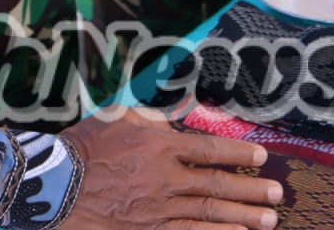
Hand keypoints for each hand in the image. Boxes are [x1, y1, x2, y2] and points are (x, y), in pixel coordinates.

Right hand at [61, 108, 278, 229]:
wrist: (56, 184)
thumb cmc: (86, 146)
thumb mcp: (119, 116)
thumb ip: (153, 116)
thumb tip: (179, 114)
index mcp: (160, 145)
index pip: (210, 149)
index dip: (239, 153)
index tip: (262, 157)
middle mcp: (166, 178)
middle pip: (217, 185)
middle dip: (251, 190)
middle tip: (277, 194)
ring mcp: (158, 209)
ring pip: (208, 213)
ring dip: (242, 217)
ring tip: (269, 221)